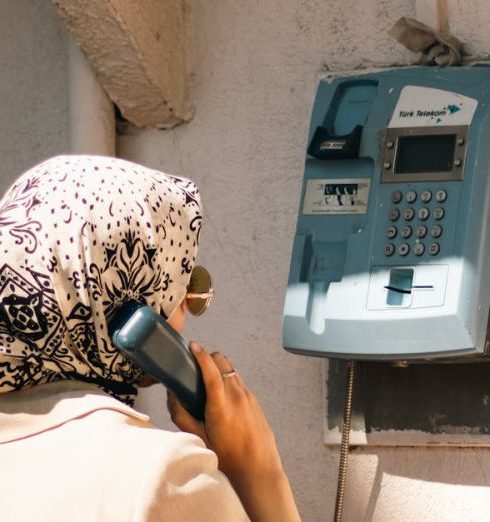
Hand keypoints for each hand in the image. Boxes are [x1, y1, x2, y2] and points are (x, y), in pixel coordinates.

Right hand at [167, 342, 299, 521]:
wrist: (258, 469)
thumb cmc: (227, 457)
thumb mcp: (199, 438)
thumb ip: (181, 415)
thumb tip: (172, 395)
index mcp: (220, 405)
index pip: (210, 369)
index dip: (200, 354)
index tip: (192, 345)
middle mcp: (236, 395)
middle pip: (222, 360)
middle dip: (208, 358)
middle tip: (196, 365)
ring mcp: (248, 395)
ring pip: (231, 368)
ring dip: (218, 367)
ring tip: (207, 380)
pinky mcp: (254, 399)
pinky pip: (238, 379)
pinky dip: (228, 378)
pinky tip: (221, 394)